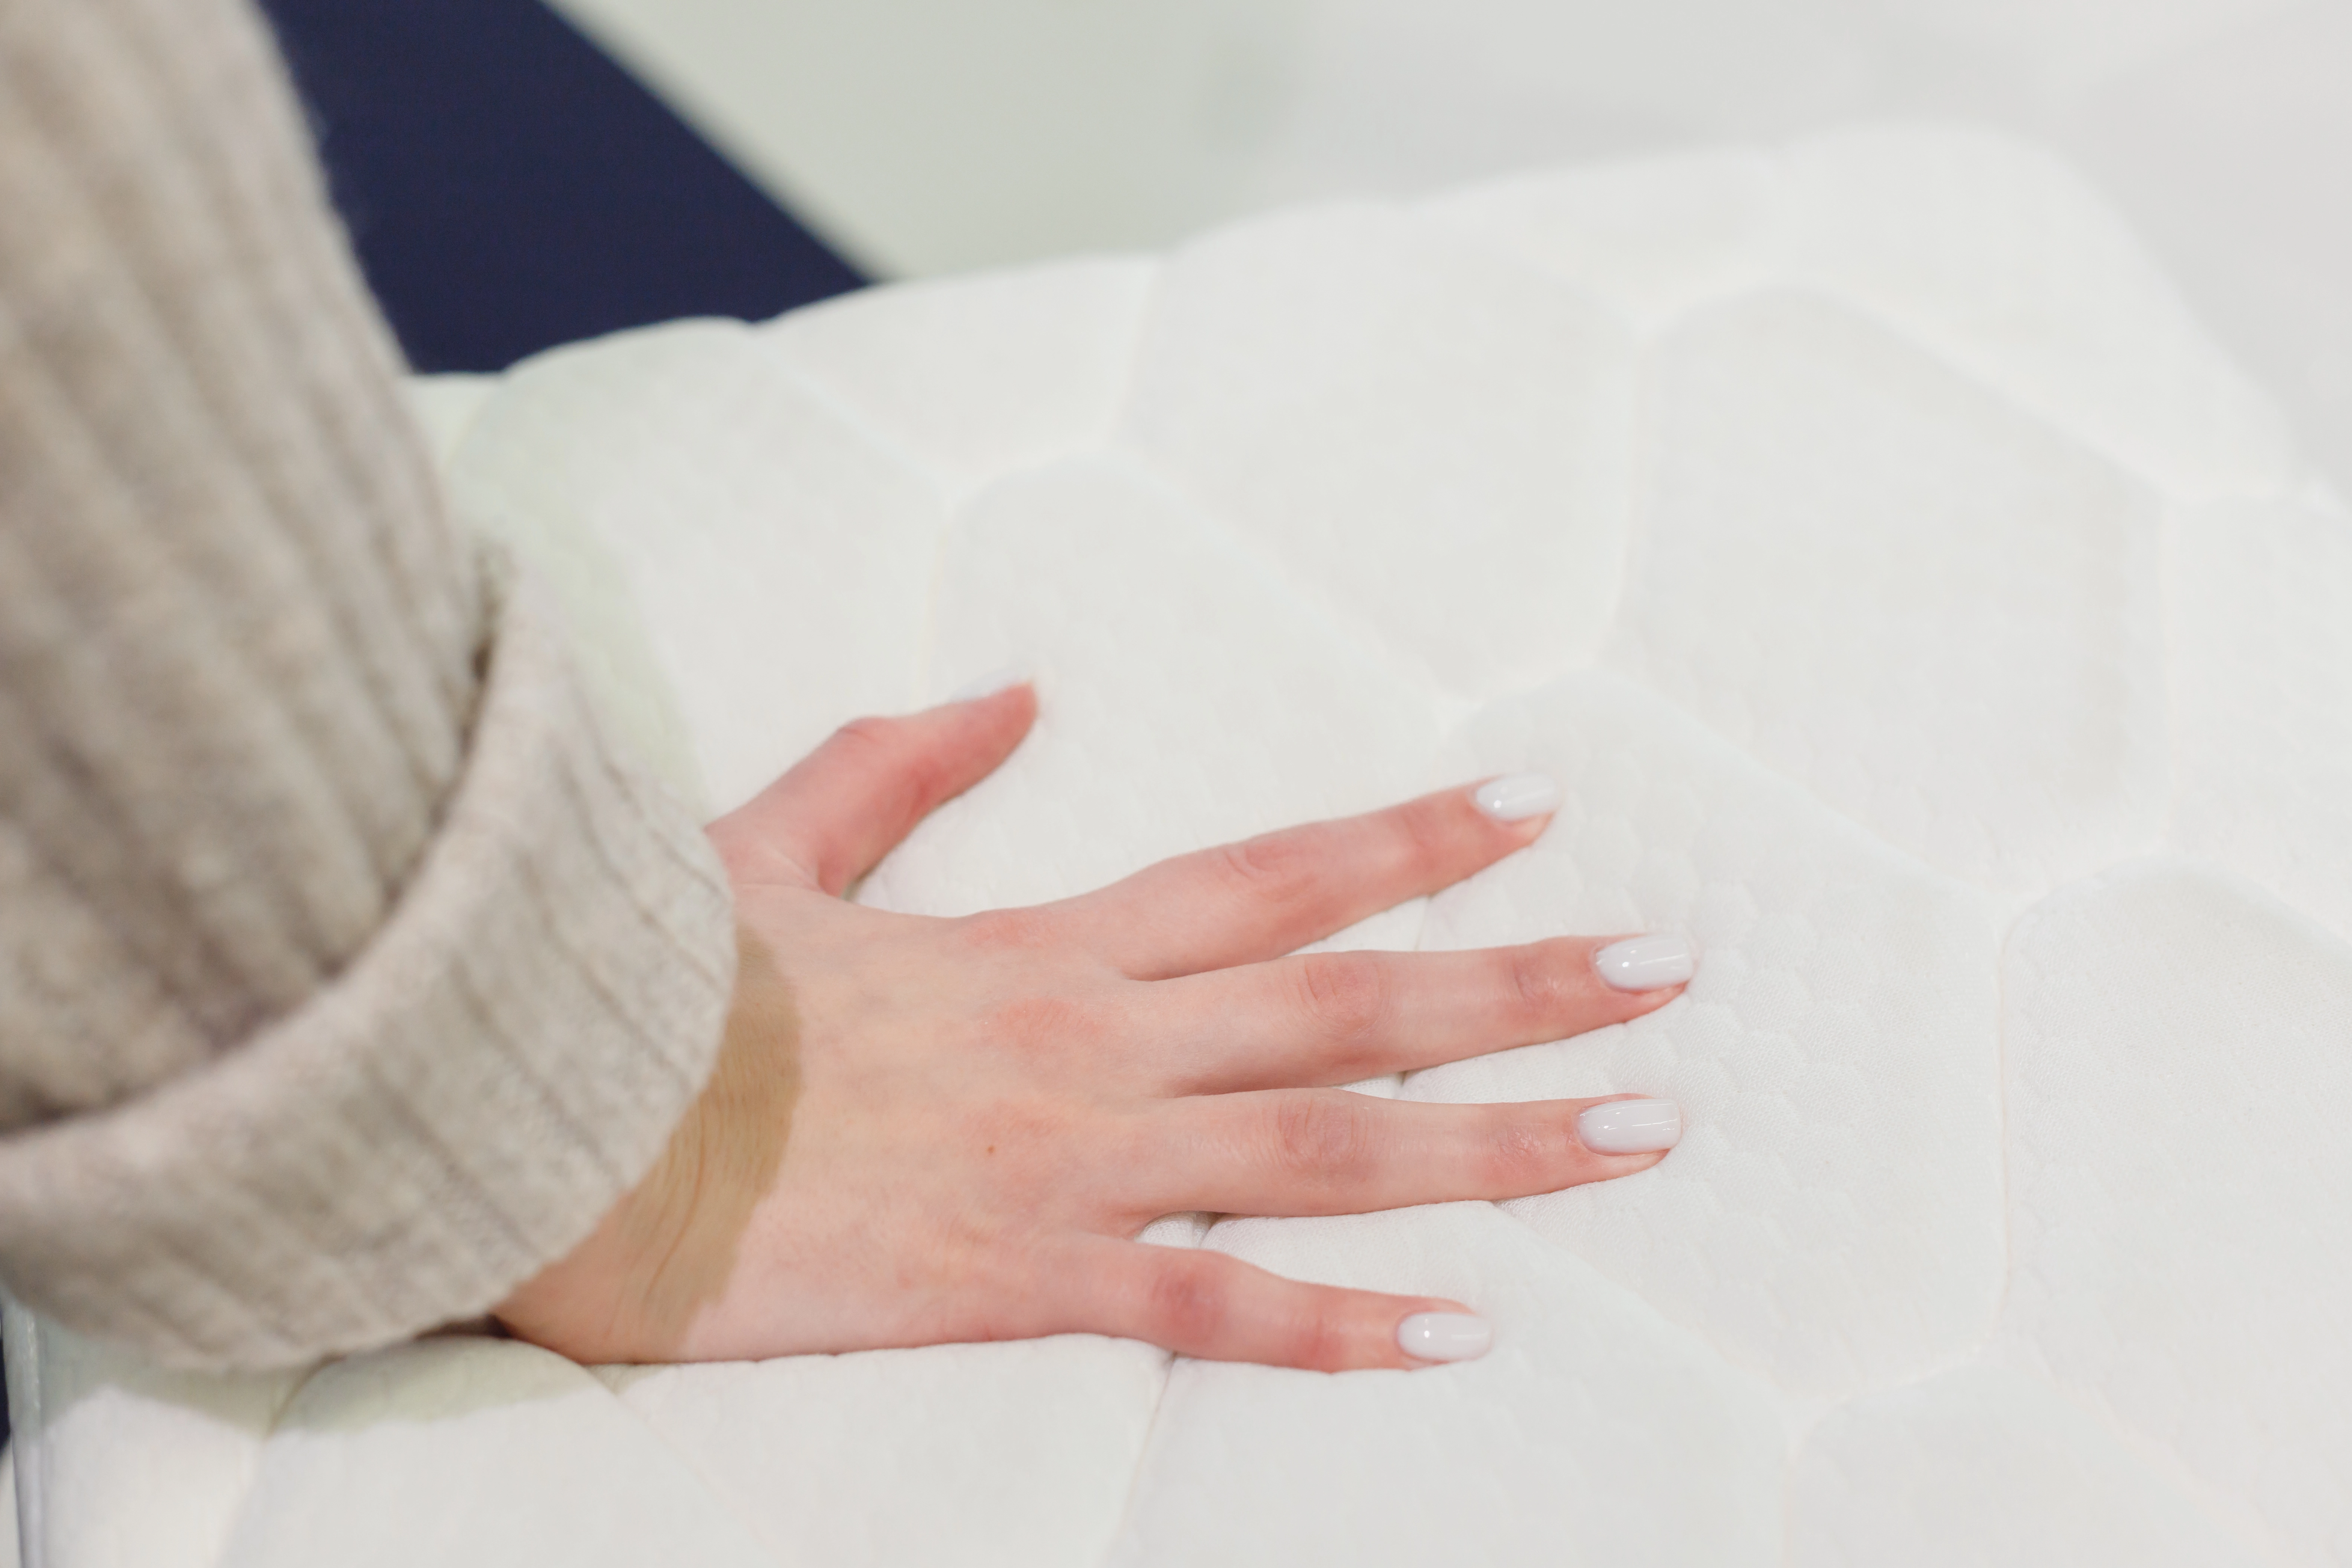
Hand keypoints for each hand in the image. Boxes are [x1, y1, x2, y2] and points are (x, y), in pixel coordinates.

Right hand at [496, 685, 1688, 1370]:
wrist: (560, 1116)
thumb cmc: (662, 992)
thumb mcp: (772, 842)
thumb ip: (895, 761)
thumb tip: (1007, 688)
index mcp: (1048, 943)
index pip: (1275, 872)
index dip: (1414, 840)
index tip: (1535, 809)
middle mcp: (1094, 1040)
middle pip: (1349, 1002)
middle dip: (1519, 982)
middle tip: (1666, 973)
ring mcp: (1070, 1159)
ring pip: (1328, 1145)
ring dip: (1495, 1141)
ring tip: (1637, 1131)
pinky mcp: (1018, 1279)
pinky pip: (1213, 1304)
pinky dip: (1342, 1327)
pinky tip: (1463, 1333)